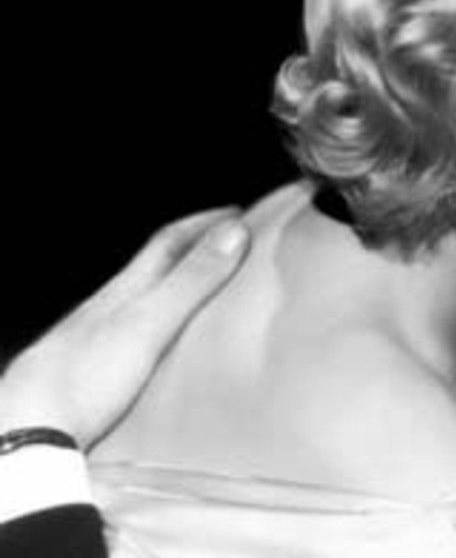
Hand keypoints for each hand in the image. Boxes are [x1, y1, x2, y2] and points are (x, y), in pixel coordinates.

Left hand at [0, 207, 249, 446]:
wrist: (30, 428)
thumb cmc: (86, 376)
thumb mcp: (149, 323)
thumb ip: (191, 281)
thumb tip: (233, 232)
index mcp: (123, 291)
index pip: (167, 244)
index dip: (203, 225)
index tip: (237, 215)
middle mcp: (107, 309)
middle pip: (153, 270)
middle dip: (191, 252)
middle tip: (228, 247)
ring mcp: (96, 341)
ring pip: (141, 303)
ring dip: (174, 290)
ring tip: (204, 295)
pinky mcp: (93, 374)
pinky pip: (135, 337)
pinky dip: (158, 328)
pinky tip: (163, 347)